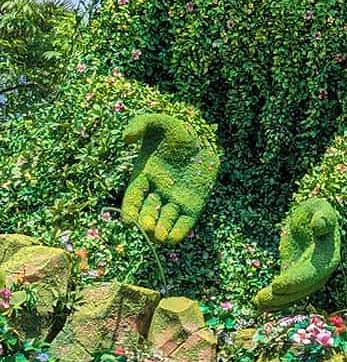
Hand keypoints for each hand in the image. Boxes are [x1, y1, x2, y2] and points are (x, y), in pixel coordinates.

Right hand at [121, 113, 218, 244]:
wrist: (204, 137)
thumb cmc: (176, 130)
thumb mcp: (157, 122)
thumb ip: (140, 125)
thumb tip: (126, 138)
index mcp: (143, 176)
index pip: (132, 198)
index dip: (130, 210)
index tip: (128, 221)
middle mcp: (157, 191)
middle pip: (148, 212)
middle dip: (146, 221)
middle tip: (147, 227)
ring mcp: (175, 199)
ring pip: (165, 220)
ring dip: (161, 229)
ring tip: (160, 236)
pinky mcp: (193, 205)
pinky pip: (184, 222)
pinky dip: (178, 232)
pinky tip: (173, 239)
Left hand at [254, 198, 340, 310]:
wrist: (311, 220)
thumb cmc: (315, 211)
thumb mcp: (320, 207)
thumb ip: (323, 216)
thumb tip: (320, 226)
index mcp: (328, 255)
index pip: (314, 272)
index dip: (297, 280)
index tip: (277, 285)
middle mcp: (321, 271)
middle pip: (303, 288)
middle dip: (284, 296)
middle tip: (261, 299)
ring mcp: (308, 277)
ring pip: (295, 294)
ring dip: (277, 302)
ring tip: (257, 303)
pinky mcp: (296, 279)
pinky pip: (288, 293)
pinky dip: (275, 301)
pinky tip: (259, 305)